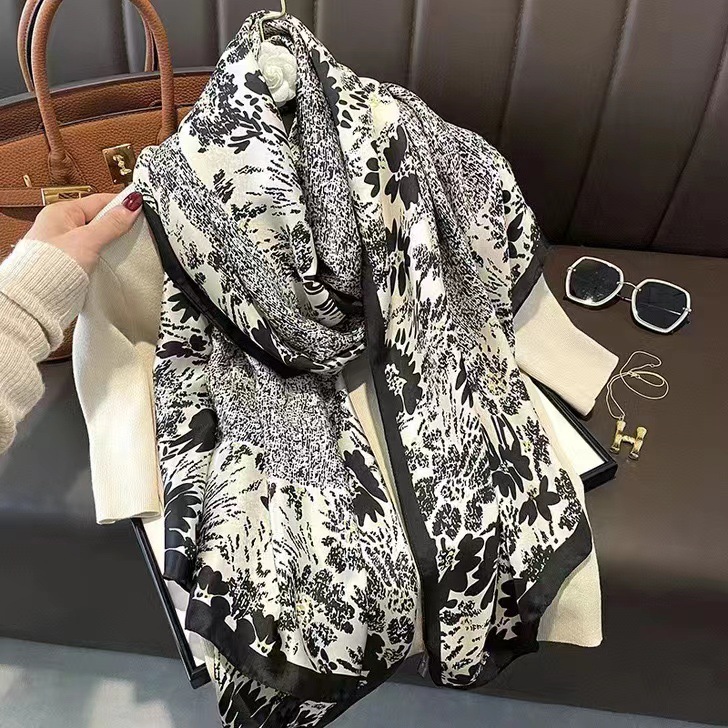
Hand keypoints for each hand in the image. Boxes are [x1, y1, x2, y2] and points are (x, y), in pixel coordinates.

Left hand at [24, 191, 142, 273]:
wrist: (37, 299)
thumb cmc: (50, 267)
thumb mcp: (87, 240)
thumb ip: (111, 223)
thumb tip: (130, 206)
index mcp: (61, 212)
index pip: (98, 201)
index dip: (121, 204)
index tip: (142, 207)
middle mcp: (62, 226)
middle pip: (99, 219)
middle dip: (120, 224)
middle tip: (141, 228)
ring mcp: (67, 245)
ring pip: (98, 237)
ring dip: (114, 241)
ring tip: (131, 245)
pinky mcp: (72, 262)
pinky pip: (95, 252)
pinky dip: (107, 255)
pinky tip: (117, 259)